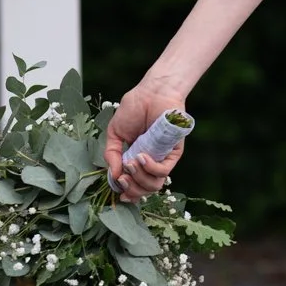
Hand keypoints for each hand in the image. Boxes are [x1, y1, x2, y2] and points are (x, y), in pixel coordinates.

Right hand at [104, 78, 187, 199]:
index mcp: (135, 160)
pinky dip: (150, 168)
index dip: (126, 192)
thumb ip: (112, 155)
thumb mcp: (115, 134)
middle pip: (144, 190)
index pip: (134, 185)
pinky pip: (164, 170)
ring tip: (131, 164)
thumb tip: (114, 176)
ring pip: (154, 184)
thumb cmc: (134, 110)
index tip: (118, 191)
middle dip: (131, 189)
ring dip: (139, 179)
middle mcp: (150, 162)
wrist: (151, 93)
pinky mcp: (173, 152)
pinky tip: (141, 157)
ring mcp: (162, 158)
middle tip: (123, 178)